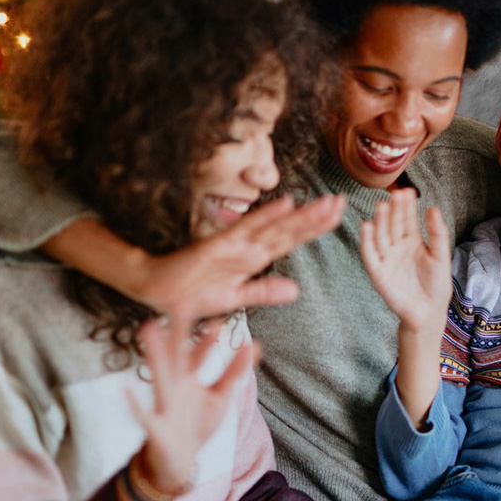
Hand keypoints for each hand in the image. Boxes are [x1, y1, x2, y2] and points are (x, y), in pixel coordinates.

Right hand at [126, 310, 252, 491]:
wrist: (179, 461)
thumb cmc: (197, 425)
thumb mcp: (220, 398)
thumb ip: (233, 373)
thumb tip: (254, 345)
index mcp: (189, 379)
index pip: (199, 354)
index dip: (209, 339)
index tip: (221, 320)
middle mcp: (174, 386)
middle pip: (177, 356)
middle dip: (178, 333)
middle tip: (179, 304)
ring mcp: (163, 404)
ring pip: (159, 375)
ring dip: (155, 353)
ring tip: (148, 328)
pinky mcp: (155, 427)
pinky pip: (144, 415)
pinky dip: (134, 404)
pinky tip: (125, 389)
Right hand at [136, 194, 344, 317]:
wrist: (157, 293)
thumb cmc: (192, 294)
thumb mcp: (235, 298)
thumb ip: (263, 293)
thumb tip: (295, 291)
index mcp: (253, 260)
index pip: (289, 241)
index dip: (313, 229)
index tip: (338, 217)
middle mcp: (248, 248)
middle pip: (289, 231)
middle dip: (316, 217)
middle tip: (343, 201)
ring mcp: (234, 245)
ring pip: (275, 227)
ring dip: (301, 215)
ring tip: (327, 202)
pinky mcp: (218, 246)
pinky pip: (246, 229)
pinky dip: (266, 216)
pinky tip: (285, 203)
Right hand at [359, 188, 451, 333]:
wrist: (428, 312)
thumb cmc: (436, 285)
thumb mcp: (441, 256)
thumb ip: (437, 234)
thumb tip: (433, 208)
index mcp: (412, 241)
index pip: (407, 219)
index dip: (407, 206)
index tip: (407, 191)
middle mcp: (397, 247)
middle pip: (393, 224)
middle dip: (394, 210)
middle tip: (395, 194)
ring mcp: (386, 258)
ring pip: (381, 236)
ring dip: (380, 221)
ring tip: (383, 206)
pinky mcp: (378, 272)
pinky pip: (370, 254)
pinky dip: (367, 241)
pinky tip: (367, 226)